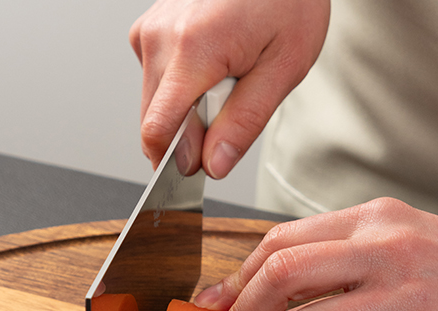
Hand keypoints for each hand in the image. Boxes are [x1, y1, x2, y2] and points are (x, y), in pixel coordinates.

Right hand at [129, 0, 329, 175]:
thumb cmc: (288, 0)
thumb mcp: (283, 68)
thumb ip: (244, 123)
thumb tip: (214, 166)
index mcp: (192, 50)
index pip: (158, 132)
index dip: (180, 160)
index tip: (204, 166)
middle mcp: (160, 38)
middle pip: (156, 123)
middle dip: (192, 132)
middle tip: (232, 100)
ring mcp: (150, 31)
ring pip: (156, 106)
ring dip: (189, 109)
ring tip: (227, 75)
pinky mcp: (149, 31)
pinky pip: (158, 83)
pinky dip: (184, 88)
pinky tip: (213, 64)